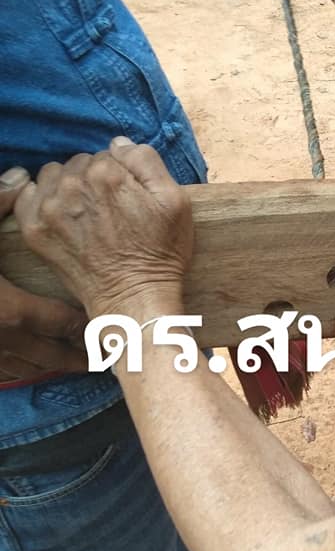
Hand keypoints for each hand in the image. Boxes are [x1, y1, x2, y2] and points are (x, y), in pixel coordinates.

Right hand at [0, 167, 86, 381]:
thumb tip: (22, 179)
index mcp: (11, 311)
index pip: (65, 324)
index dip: (88, 327)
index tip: (108, 327)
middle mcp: (2, 341)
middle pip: (52, 357)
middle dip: (79, 358)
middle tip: (103, 361)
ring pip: (26, 369)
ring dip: (50, 366)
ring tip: (71, 365)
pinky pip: (1, 371)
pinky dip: (17, 369)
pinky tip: (25, 364)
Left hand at [14, 140, 192, 320]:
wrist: (134, 297)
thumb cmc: (160, 252)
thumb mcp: (176, 201)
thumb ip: (147, 161)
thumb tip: (117, 144)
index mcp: (108, 173)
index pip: (109, 154)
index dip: (122, 174)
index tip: (130, 197)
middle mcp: (74, 185)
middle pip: (81, 162)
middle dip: (95, 179)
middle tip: (111, 208)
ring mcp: (50, 208)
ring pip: (54, 175)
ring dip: (68, 186)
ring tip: (87, 212)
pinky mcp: (35, 229)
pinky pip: (29, 195)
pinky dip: (43, 199)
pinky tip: (62, 216)